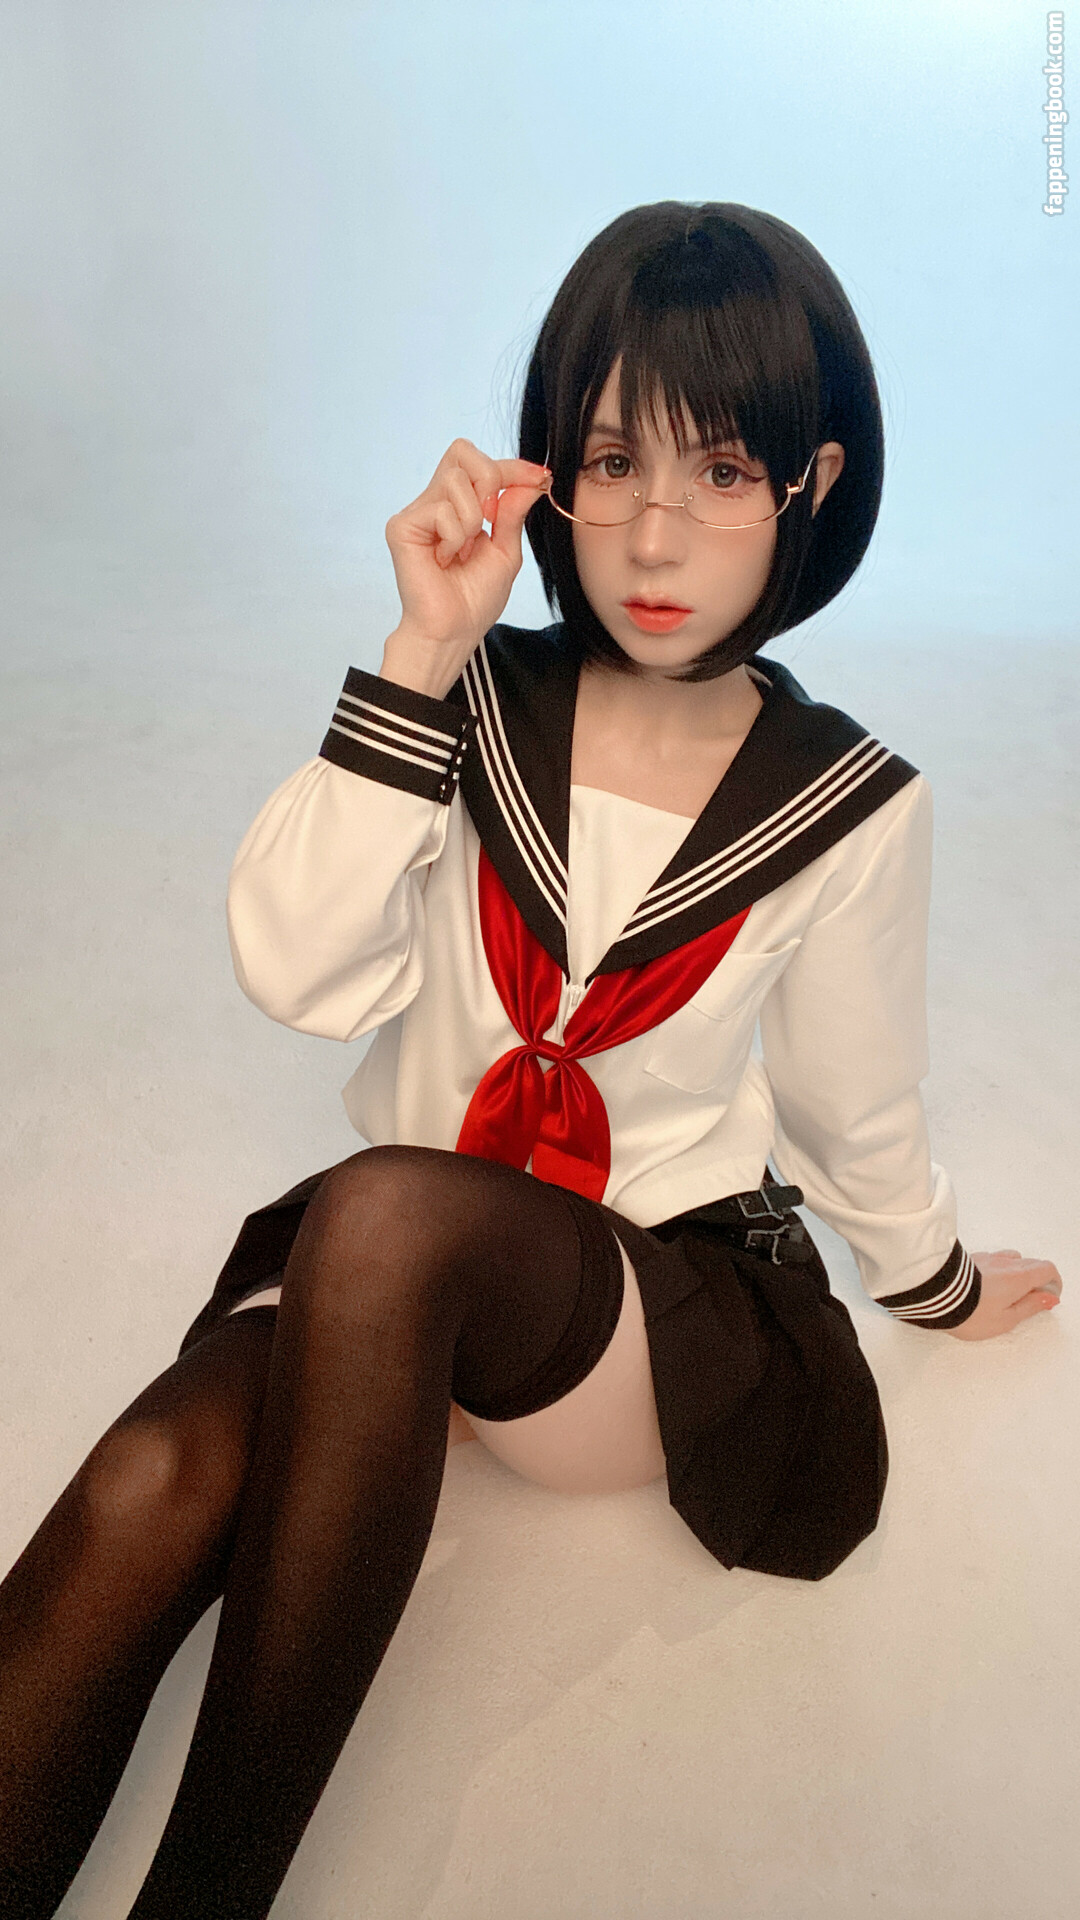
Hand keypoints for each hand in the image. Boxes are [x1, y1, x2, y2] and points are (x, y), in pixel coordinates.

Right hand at [382, 439, 550, 696]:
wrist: (454, 631)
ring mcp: (417, 513)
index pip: (480, 463)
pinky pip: (441, 510)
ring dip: (472, 521)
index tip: (540, 478)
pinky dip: (455, 537)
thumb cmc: (475, 600)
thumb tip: (531, 479)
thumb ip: (513, 512)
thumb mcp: (506, 551)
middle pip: (462, 452)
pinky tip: (445, 560)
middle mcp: (435, 502)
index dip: (512, 466)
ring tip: (462, 552)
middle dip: (490, 479)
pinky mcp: (402, 527)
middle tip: (491, 519)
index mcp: (458, 506)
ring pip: (455, 481)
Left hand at [945, 1249, 1062, 1340]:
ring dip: (1015, 1274)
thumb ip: (1029, 1307)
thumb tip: (1048, 1299)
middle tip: (1027, 1300)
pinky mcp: (971, 1258)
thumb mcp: (1006, 1319)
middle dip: (1035, 1280)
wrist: (934, 1296)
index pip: (1047, 1269)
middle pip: (1031, 1264)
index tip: (1048, 1297)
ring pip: (1011, 1260)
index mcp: (1019, 1277)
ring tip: (1005, 1295)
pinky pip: (992, 1261)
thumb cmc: (970, 1312)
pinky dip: (997, 1271)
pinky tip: (986, 1287)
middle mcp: (1005, 1262)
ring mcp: (987, 1258)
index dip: (1053, 1283)